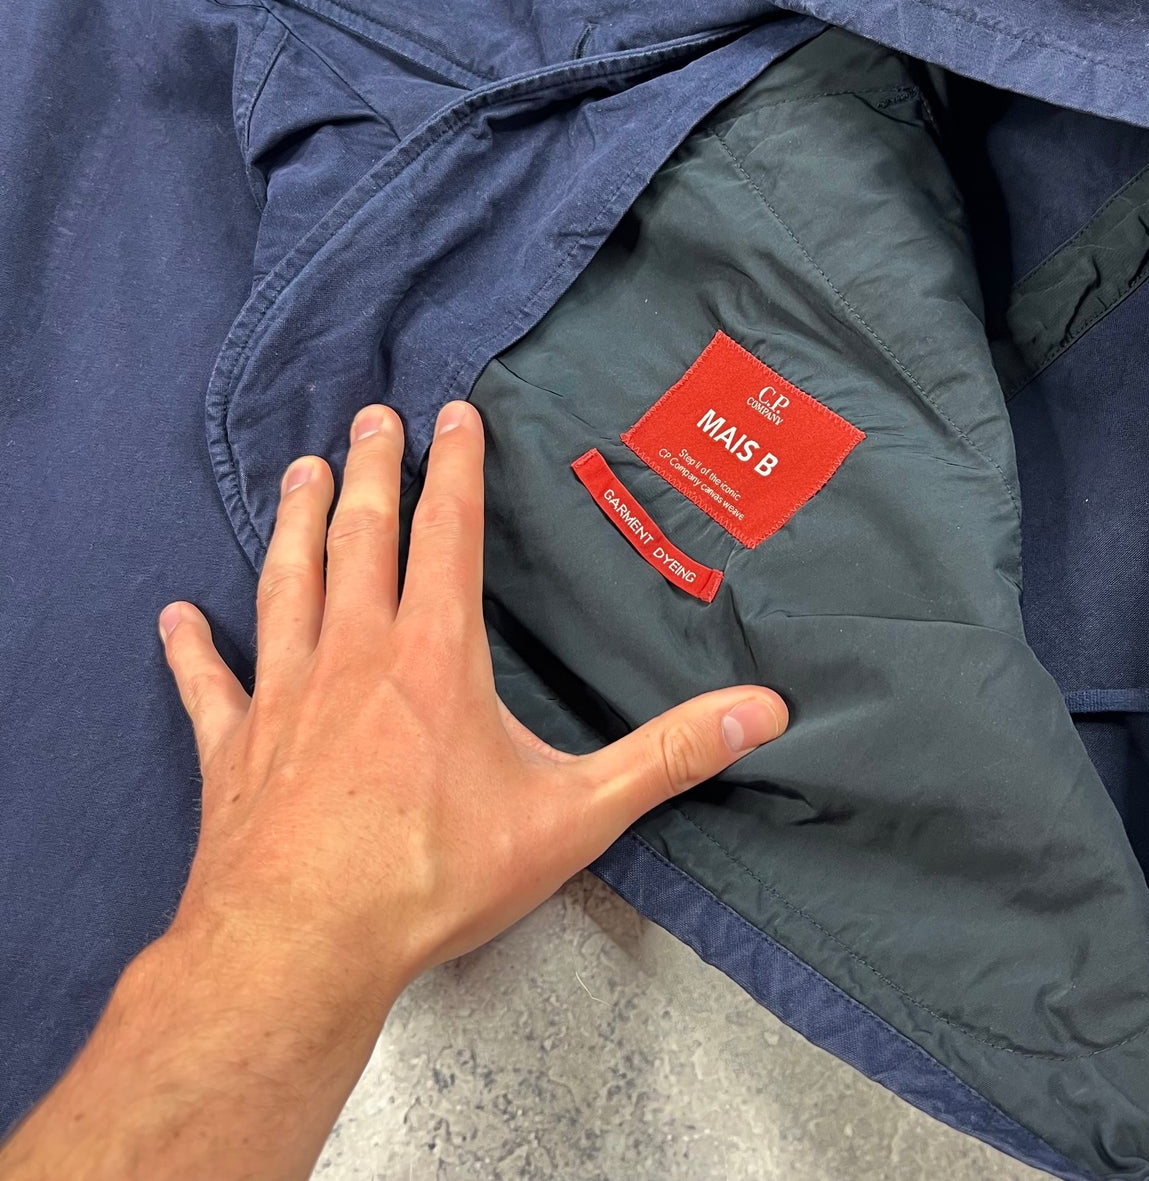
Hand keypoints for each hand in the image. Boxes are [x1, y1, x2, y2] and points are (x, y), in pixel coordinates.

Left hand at [158, 400, 787, 996]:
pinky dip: (191, 650)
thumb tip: (763, 711)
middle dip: (371, 471)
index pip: (448, 535)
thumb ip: (668, 756)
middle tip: (369, 416)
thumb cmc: (437, 875)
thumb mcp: (574, 815)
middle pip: (361, 538)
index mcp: (435, 656)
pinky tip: (173, 617)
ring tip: (298, 472)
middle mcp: (354, 654)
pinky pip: (207, 685)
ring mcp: (284, 697)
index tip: (452, 412)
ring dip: (292, 524)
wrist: (303, 948)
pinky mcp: (234, 750)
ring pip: (286, 585)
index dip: (454, 468)